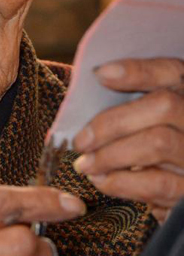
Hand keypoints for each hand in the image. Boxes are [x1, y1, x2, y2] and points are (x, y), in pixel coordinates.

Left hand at [73, 57, 183, 223]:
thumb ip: (131, 94)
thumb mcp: (147, 112)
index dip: (137, 71)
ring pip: (157, 143)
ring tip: (85, 164)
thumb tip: (99, 78)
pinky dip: (123, 182)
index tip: (100, 74)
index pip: (170, 71)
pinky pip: (158, 184)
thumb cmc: (151, 137)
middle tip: (81, 141)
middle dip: (113, 123)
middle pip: (163, 106)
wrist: (177, 174)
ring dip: (111, 155)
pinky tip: (102, 180)